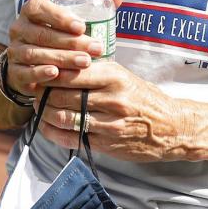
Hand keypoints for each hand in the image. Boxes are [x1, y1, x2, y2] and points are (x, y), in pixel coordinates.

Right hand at [4, 0, 120, 94]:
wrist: (31, 65)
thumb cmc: (57, 37)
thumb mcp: (70, 22)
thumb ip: (92, 8)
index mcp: (30, 12)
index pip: (39, 8)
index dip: (59, 16)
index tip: (82, 26)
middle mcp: (19, 29)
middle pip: (42, 34)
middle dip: (70, 42)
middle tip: (94, 49)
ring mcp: (14, 51)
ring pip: (36, 53)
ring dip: (62, 58)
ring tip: (85, 62)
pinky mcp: (14, 72)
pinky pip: (26, 72)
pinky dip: (41, 73)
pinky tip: (57, 74)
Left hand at [35, 59, 194, 161]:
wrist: (173, 127)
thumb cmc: (143, 97)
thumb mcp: (123, 75)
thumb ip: (95, 70)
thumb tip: (61, 63)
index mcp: (114, 76)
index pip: (71, 71)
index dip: (50, 72)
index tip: (40, 71)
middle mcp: (111, 99)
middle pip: (62, 95)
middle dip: (42, 93)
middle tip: (34, 90)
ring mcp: (109, 124)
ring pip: (64, 117)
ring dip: (44, 113)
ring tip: (38, 107)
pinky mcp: (107, 144)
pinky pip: (72, 138)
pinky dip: (53, 133)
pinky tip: (46, 127)